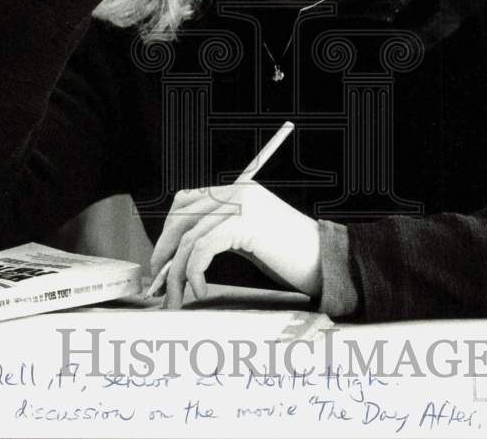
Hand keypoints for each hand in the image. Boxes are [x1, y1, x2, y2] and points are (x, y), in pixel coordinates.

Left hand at [149, 182, 321, 308]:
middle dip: (165, 252)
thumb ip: (222, 233)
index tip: (162, 262)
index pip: (188, 201)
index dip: (169, 232)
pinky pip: (203, 248)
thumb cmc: (292, 256)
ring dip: (177, 272)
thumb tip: (181, 255)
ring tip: (177, 297)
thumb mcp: (251, 238)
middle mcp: (238, 190)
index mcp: (239, 189)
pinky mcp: (244, 223)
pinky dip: (194, 272)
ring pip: (190, 237)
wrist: (326, 261)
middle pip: (182, 217)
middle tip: (160, 283)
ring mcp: (241, 204)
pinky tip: (200, 290)